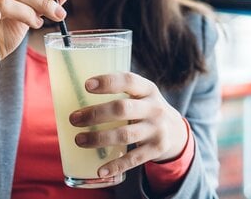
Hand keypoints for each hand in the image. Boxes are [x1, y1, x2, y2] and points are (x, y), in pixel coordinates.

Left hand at [69, 73, 187, 177]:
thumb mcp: (141, 95)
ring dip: (99, 139)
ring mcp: (157, 130)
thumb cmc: (147, 109)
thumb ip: (120, 92)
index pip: (129, 81)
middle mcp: (154, 108)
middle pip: (122, 109)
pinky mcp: (156, 149)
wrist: (176, 131)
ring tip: (79, 140)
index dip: (108, 82)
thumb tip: (76, 93)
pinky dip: (116, 165)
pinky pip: (133, 159)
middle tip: (74, 119)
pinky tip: (100, 170)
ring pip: (125, 135)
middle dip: (95, 114)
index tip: (87, 85)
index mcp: (148, 89)